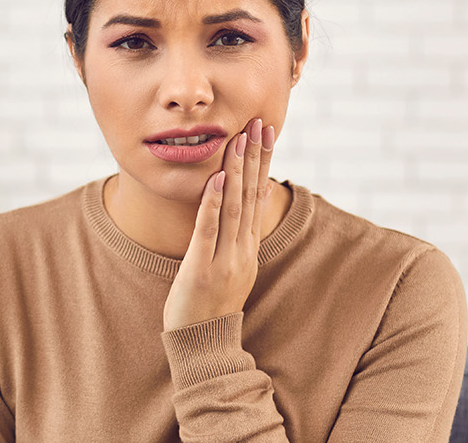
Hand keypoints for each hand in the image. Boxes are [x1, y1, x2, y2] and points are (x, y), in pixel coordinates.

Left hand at [163, 116, 276, 331]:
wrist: (204, 344)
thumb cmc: (212, 303)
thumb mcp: (236, 264)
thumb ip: (245, 230)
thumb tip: (259, 192)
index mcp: (248, 247)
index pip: (258, 196)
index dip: (263, 162)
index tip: (266, 132)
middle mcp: (242, 250)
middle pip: (251, 195)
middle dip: (255, 157)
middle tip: (259, 123)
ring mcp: (224, 260)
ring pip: (234, 207)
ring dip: (238, 171)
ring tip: (240, 139)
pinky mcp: (201, 270)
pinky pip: (208, 231)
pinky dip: (214, 203)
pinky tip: (217, 178)